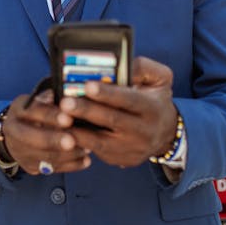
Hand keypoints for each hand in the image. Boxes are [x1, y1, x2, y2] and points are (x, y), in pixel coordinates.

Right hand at [0, 90, 91, 174]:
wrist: (20, 132)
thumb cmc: (37, 111)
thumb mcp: (41, 100)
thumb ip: (53, 99)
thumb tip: (70, 95)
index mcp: (18, 110)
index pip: (33, 112)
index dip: (51, 116)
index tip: (68, 119)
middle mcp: (13, 131)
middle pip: (33, 138)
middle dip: (54, 140)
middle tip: (73, 141)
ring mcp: (20, 151)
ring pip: (45, 156)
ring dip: (68, 154)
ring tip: (87, 148)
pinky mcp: (30, 166)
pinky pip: (52, 168)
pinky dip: (71, 165)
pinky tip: (85, 160)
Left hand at [61, 56, 177, 167]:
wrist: (165, 134)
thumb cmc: (155, 99)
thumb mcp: (160, 79)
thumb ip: (143, 68)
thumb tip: (121, 64)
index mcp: (152, 108)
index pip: (129, 100)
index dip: (108, 93)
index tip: (88, 85)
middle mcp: (144, 131)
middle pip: (112, 121)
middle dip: (86, 111)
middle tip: (65, 102)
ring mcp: (131, 149)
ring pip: (101, 141)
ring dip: (78, 131)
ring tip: (60, 119)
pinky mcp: (119, 160)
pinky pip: (97, 151)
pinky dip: (79, 142)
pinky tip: (64, 131)